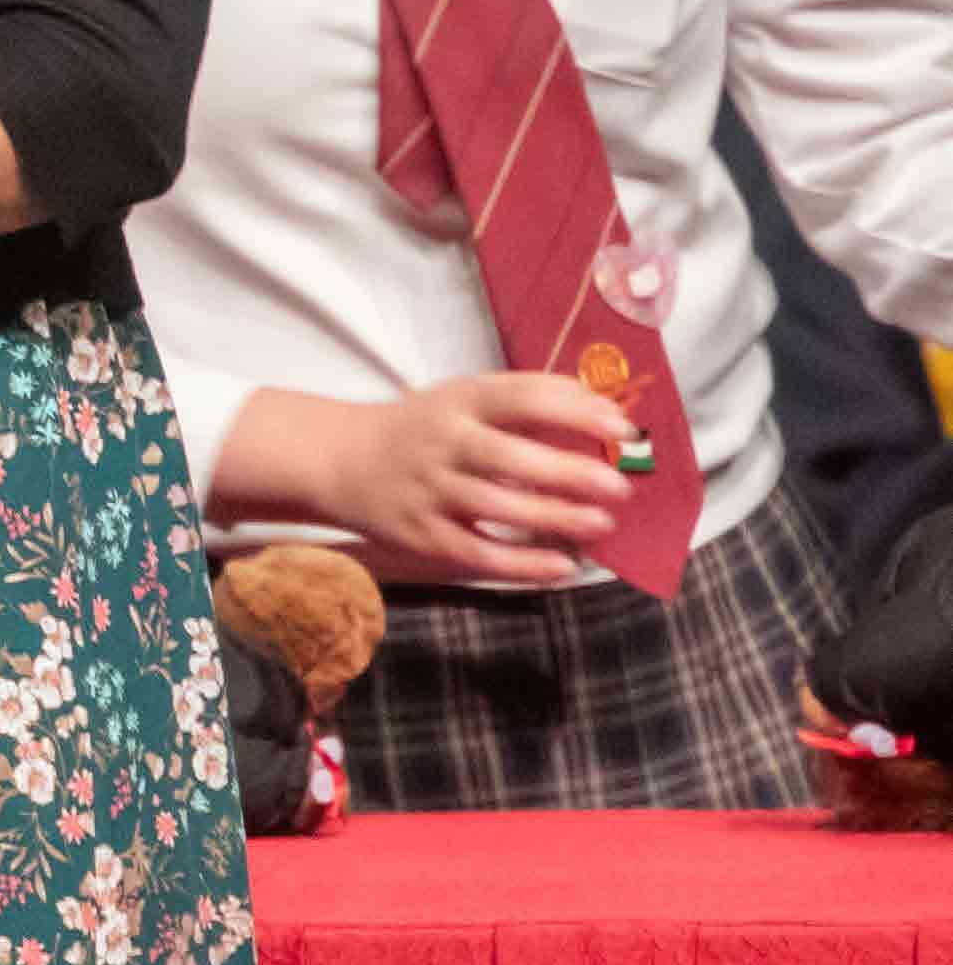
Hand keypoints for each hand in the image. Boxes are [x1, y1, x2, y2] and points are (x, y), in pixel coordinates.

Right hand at [318, 372, 637, 585]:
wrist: (342, 459)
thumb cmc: (423, 427)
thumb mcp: (464, 399)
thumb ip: (526, 400)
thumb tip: (603, 407)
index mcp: (459, 399)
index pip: (522, 397)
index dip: (575, 411)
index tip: (622, 427)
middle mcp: (443, 441)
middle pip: (511, 458)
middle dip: (571, 473)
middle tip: (620, 487)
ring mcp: (430, 490)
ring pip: (499, 508)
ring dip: (556, 517)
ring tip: (602, 523)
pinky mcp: (422, 534)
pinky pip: (479, 554)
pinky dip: (524, 564)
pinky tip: (564, 566)